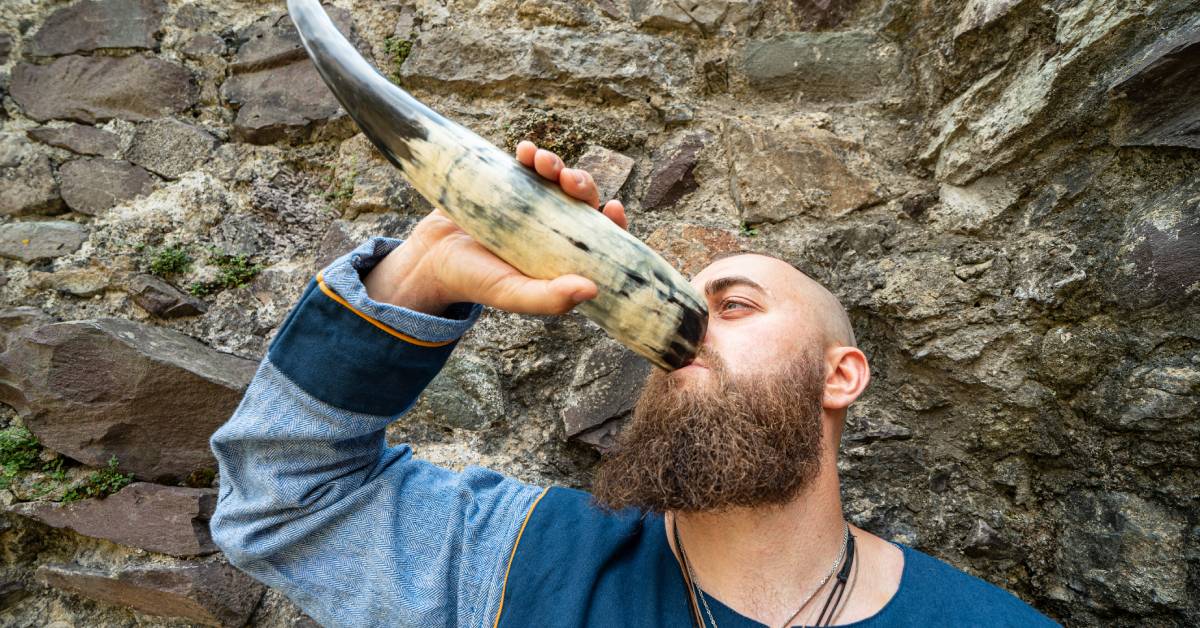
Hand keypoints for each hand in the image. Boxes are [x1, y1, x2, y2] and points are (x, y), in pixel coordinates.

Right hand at [363, 141, 627, 315]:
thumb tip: (593, 289)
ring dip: (556, 164)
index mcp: (562, 255)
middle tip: (567, 179)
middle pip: (581, 201)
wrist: (429, 258)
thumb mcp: (512, 294)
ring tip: (540, 160)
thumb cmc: (474, 282)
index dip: (613, 221)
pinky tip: (525, 150)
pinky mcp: (508, 184)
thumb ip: (549, 299)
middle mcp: (552, 228)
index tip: (612, 207)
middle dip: (581, 184)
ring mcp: (532, 204)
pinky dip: (530, 155)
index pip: (601, 237)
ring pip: (557, 178)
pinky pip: (528, 165)